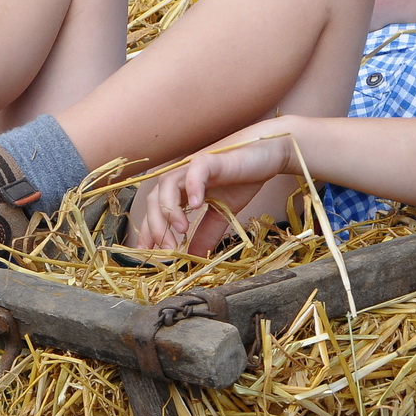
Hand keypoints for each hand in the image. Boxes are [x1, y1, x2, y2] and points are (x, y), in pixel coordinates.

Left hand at [130, 127, 295, 255]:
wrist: (267, 158)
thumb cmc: (242, 181)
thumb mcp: (222, 214)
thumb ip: (206, 233)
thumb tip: (195, 257)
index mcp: (180, 190)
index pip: (155, 210)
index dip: (148, 231)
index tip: (150, 254)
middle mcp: (181, 176)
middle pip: (154, 199)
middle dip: (156, 226)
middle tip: (169, 250)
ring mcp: (193, 166)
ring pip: (167, 184)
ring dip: (170, 209)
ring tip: (182, 230)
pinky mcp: (211, 159)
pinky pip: (195, 170)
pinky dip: (192, 186)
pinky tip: (197, 204)